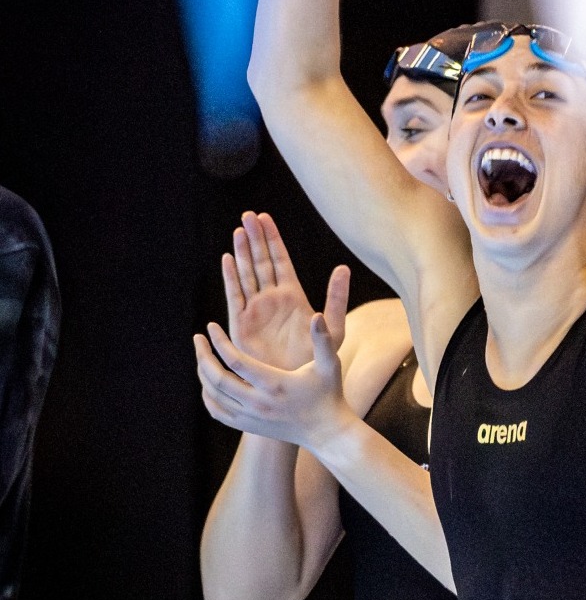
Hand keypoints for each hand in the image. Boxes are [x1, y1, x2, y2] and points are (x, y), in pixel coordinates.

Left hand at [197, 310, 353, 452]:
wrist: (325, 430)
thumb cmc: (329, 393)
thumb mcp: (330, 364)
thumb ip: (323, 339)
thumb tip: (316, 315)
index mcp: (274, 383)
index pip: (236, 361)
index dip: (219, 342)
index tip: (211, 326)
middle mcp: (258, 402)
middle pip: (217, 378)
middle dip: (202, 356)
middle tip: (197, 339)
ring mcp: (250, 416)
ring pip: (213, 395)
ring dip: (202, 374)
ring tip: (201, 356)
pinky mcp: (247, 426)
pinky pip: (216, 411)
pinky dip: (207, 395)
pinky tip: (208, 382)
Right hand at [222, 211, 348, 369]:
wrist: (297, 384)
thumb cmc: (317, 359)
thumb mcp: (335, 327)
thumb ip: (337, 298)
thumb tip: (343, 268)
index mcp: (293, 296)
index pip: (280, 260)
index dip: (272, 239)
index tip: (265, 218)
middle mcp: (272, 299)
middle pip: (261, 262)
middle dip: (255, 238)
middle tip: (247, 214)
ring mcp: (255, 310)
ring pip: (247, 274)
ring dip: (242, 252)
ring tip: (238, 230)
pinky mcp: (242, 324)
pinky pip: (235, 295)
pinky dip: (231, 277)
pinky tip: (228, 258)